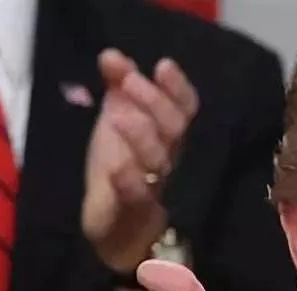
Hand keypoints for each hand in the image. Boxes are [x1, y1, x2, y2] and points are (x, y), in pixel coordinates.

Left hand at [83, 49, 198, 273]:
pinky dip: (129, 181)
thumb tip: (111, 54)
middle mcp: (168, 160)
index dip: (177, 88)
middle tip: (131, 83)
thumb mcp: (117, 123)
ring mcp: (154, 187)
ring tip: (119, 116)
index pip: (185, 109)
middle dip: (156, 103)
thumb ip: (118, 88)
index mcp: (168, 137)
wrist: (114, 229)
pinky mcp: (134, 213)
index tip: (162, 66)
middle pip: (175, 130)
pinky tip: (117, 167)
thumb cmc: (123, 172)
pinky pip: (138, 197)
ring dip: (142, 136)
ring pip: (159, 161)